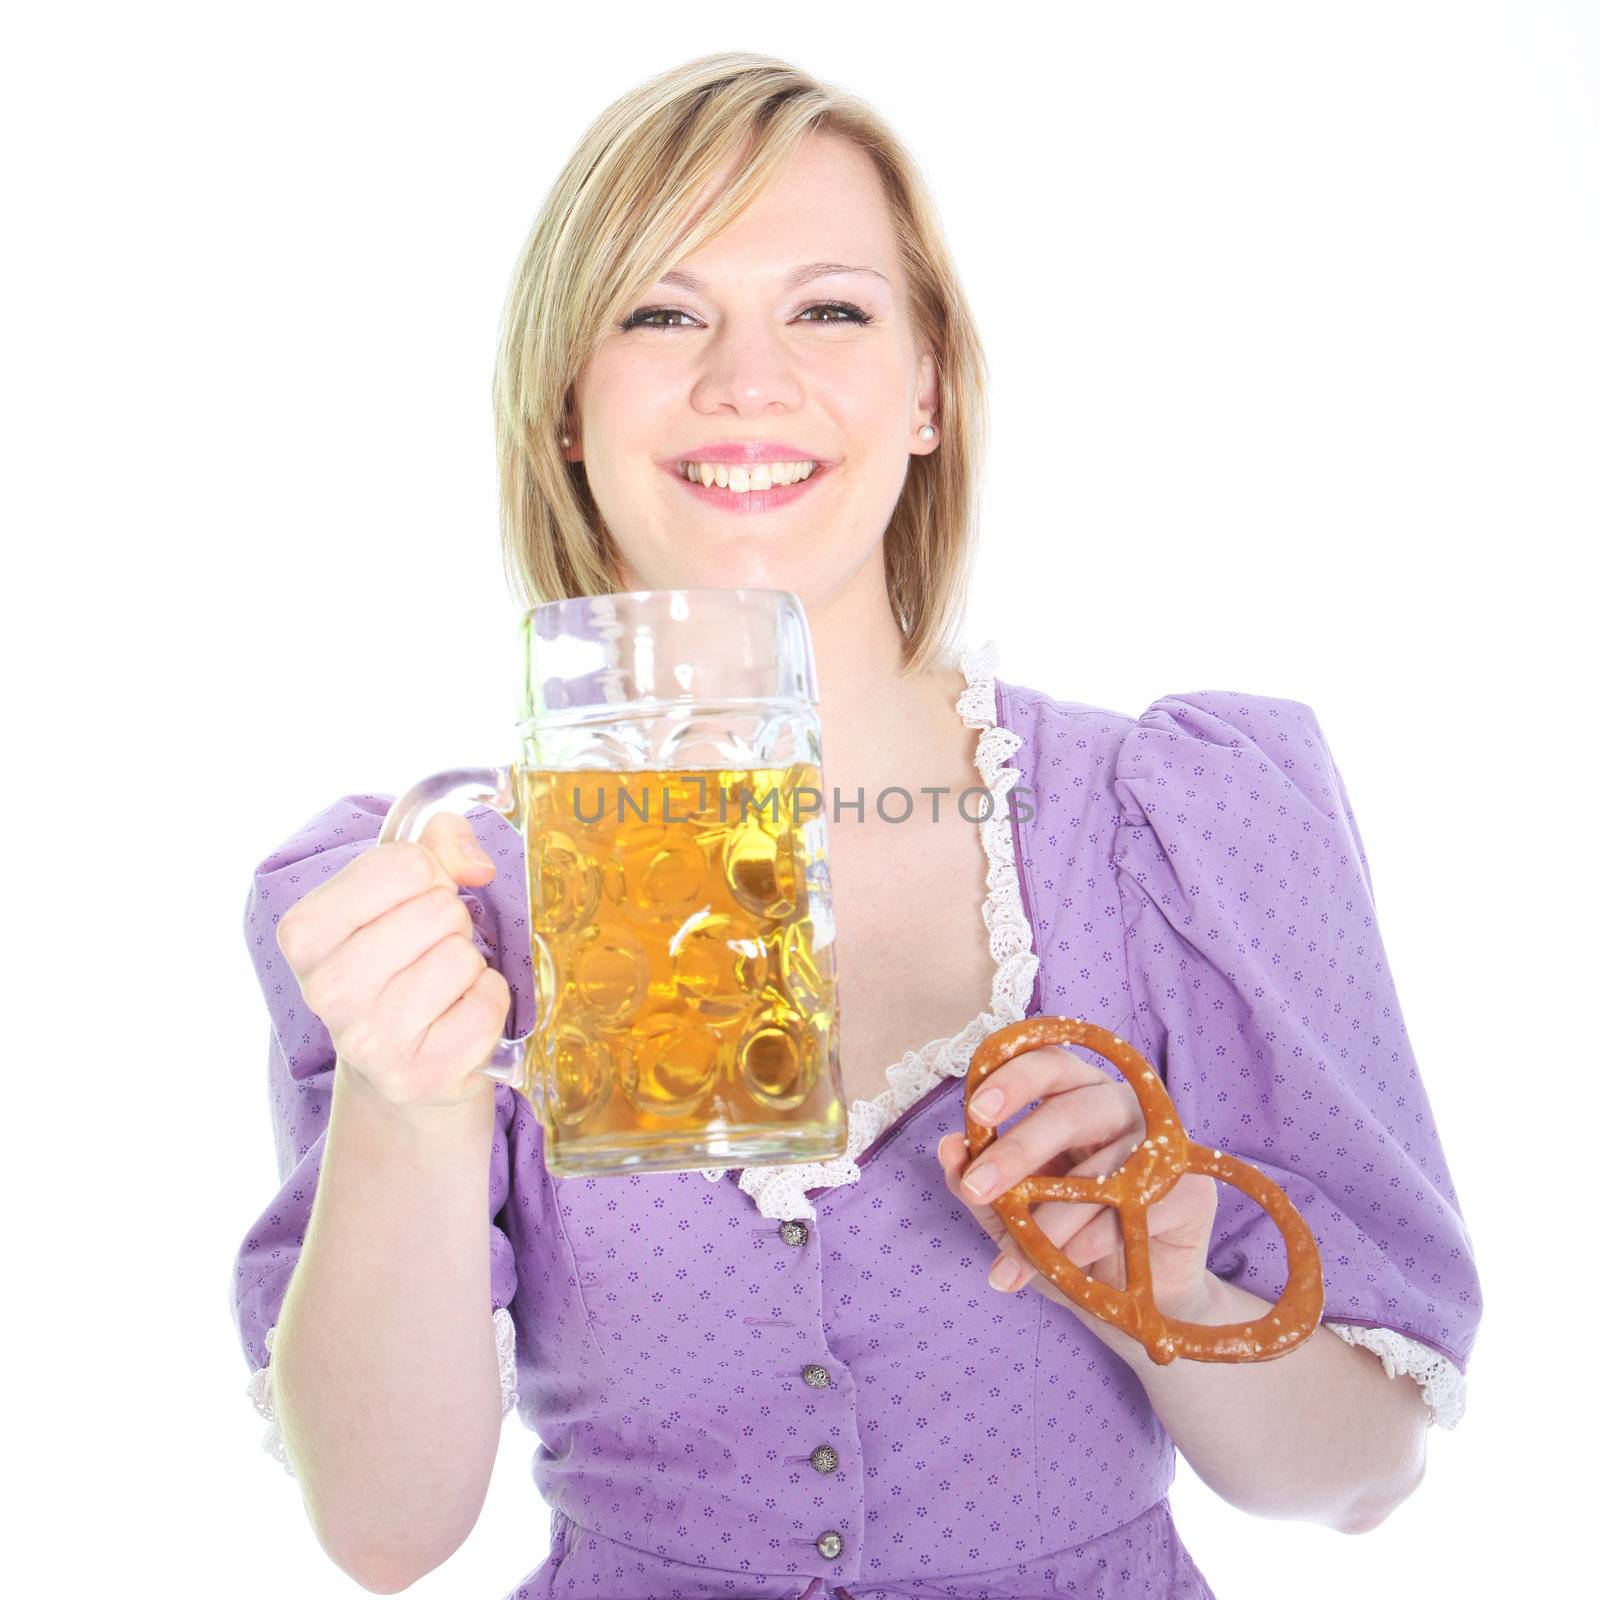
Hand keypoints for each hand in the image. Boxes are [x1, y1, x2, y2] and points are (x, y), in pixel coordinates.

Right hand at [275, 812, 510, 1117]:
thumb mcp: (402, 893)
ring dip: (468, 966)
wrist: (398, 1069)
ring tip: (439, 988)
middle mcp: (324, 989)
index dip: (430, 875)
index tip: (413, 904)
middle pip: (439, 909)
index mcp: (304, 933)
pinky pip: (488, 1003)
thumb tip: (476, 866)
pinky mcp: (416, 1074)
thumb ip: (438, 846)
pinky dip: (487, 1003)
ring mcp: (367, 1039)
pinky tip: (454, 1019)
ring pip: (463, 956)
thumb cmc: (400, 963)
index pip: (403, 864)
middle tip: (428, 953)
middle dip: (451, 922)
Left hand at [936, 1043, 1218, 1333]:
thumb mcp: (1012, 1211)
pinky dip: (1093, 1238)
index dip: (1012, 1080)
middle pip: (1071, 1108)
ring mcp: (1162, 1144)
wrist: (1128, 1299)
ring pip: (1102, 1166)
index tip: (975, 1112)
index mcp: (1075, 1093)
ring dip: (1051, 1216)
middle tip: (977, 1189)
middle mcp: (1120, 1107)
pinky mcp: (1192, 1188)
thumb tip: (947, 1149)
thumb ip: (979, 1178)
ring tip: (1017, 1255)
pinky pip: (1136, 1207)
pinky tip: (1067, 1261)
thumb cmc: (1064, 1236)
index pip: (1046, 1064)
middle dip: (1019, 1149)